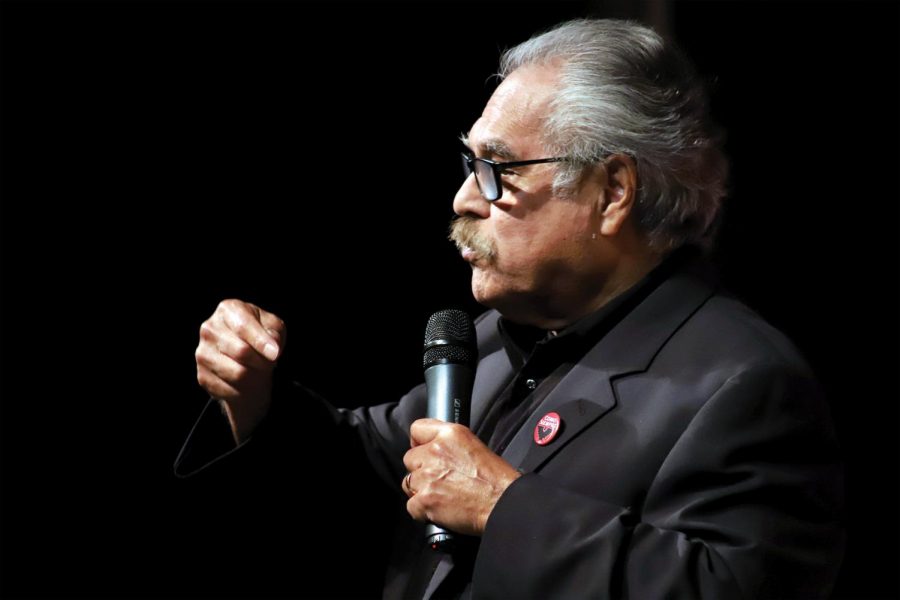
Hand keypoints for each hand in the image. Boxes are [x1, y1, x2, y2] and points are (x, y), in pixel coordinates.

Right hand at [195, 299, 285, 442]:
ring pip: (237, 373)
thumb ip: (274, 333)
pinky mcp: (202, 375)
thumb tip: (271, 348)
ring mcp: (203, 353)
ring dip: (255, 377)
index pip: (243, 326)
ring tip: (258, 370)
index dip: (261, 342)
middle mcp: (210, 329)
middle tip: (269, 362)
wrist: (245, 357)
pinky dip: (244, 389)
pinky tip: (246, 381)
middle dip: (262, 361)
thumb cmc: (260, 336)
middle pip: (241, 351)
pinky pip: (230, 389)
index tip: (274, 354)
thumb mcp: (273, 328)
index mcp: (228, 310)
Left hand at [402, 419, 521, 535]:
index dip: (420, 442)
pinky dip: (422, 511)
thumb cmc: (496, 479)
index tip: (423, 450)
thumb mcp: (475, 445)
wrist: (502, 503)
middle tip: (439, 478)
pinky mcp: (424, 500)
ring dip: (421, 490)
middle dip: (420, 469)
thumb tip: (433, 446)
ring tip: (442, 494)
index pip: (417, 429)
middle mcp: (435, 452)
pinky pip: (411, 505)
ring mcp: (427, 477)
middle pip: (409, 458)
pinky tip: (440, 508)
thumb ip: (449, 442)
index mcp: (449, 435)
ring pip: (408, 483)